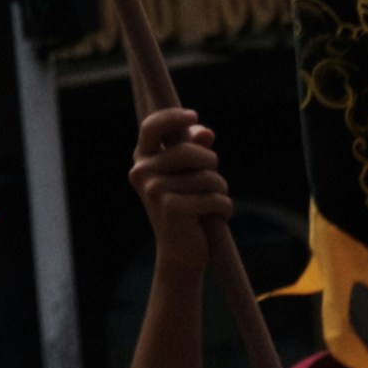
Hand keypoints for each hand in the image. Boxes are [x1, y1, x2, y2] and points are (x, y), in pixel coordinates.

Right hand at [131, 103, 232, 259]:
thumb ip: (195, 147)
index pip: (152, 127)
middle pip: (192, 151)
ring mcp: (155, 190)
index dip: (173, 117)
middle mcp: (143, 172)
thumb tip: (205, 132)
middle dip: (212, 164)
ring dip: (220, 190)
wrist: (180, 252)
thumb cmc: (187, 205)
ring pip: (208, 176)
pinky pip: (214, 197)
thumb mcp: (189, 174)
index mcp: (143, 159)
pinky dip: (225, 207)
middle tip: (214, 181)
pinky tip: (219, 217)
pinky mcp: (172, 209)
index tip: (194, 115)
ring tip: (214, 203)